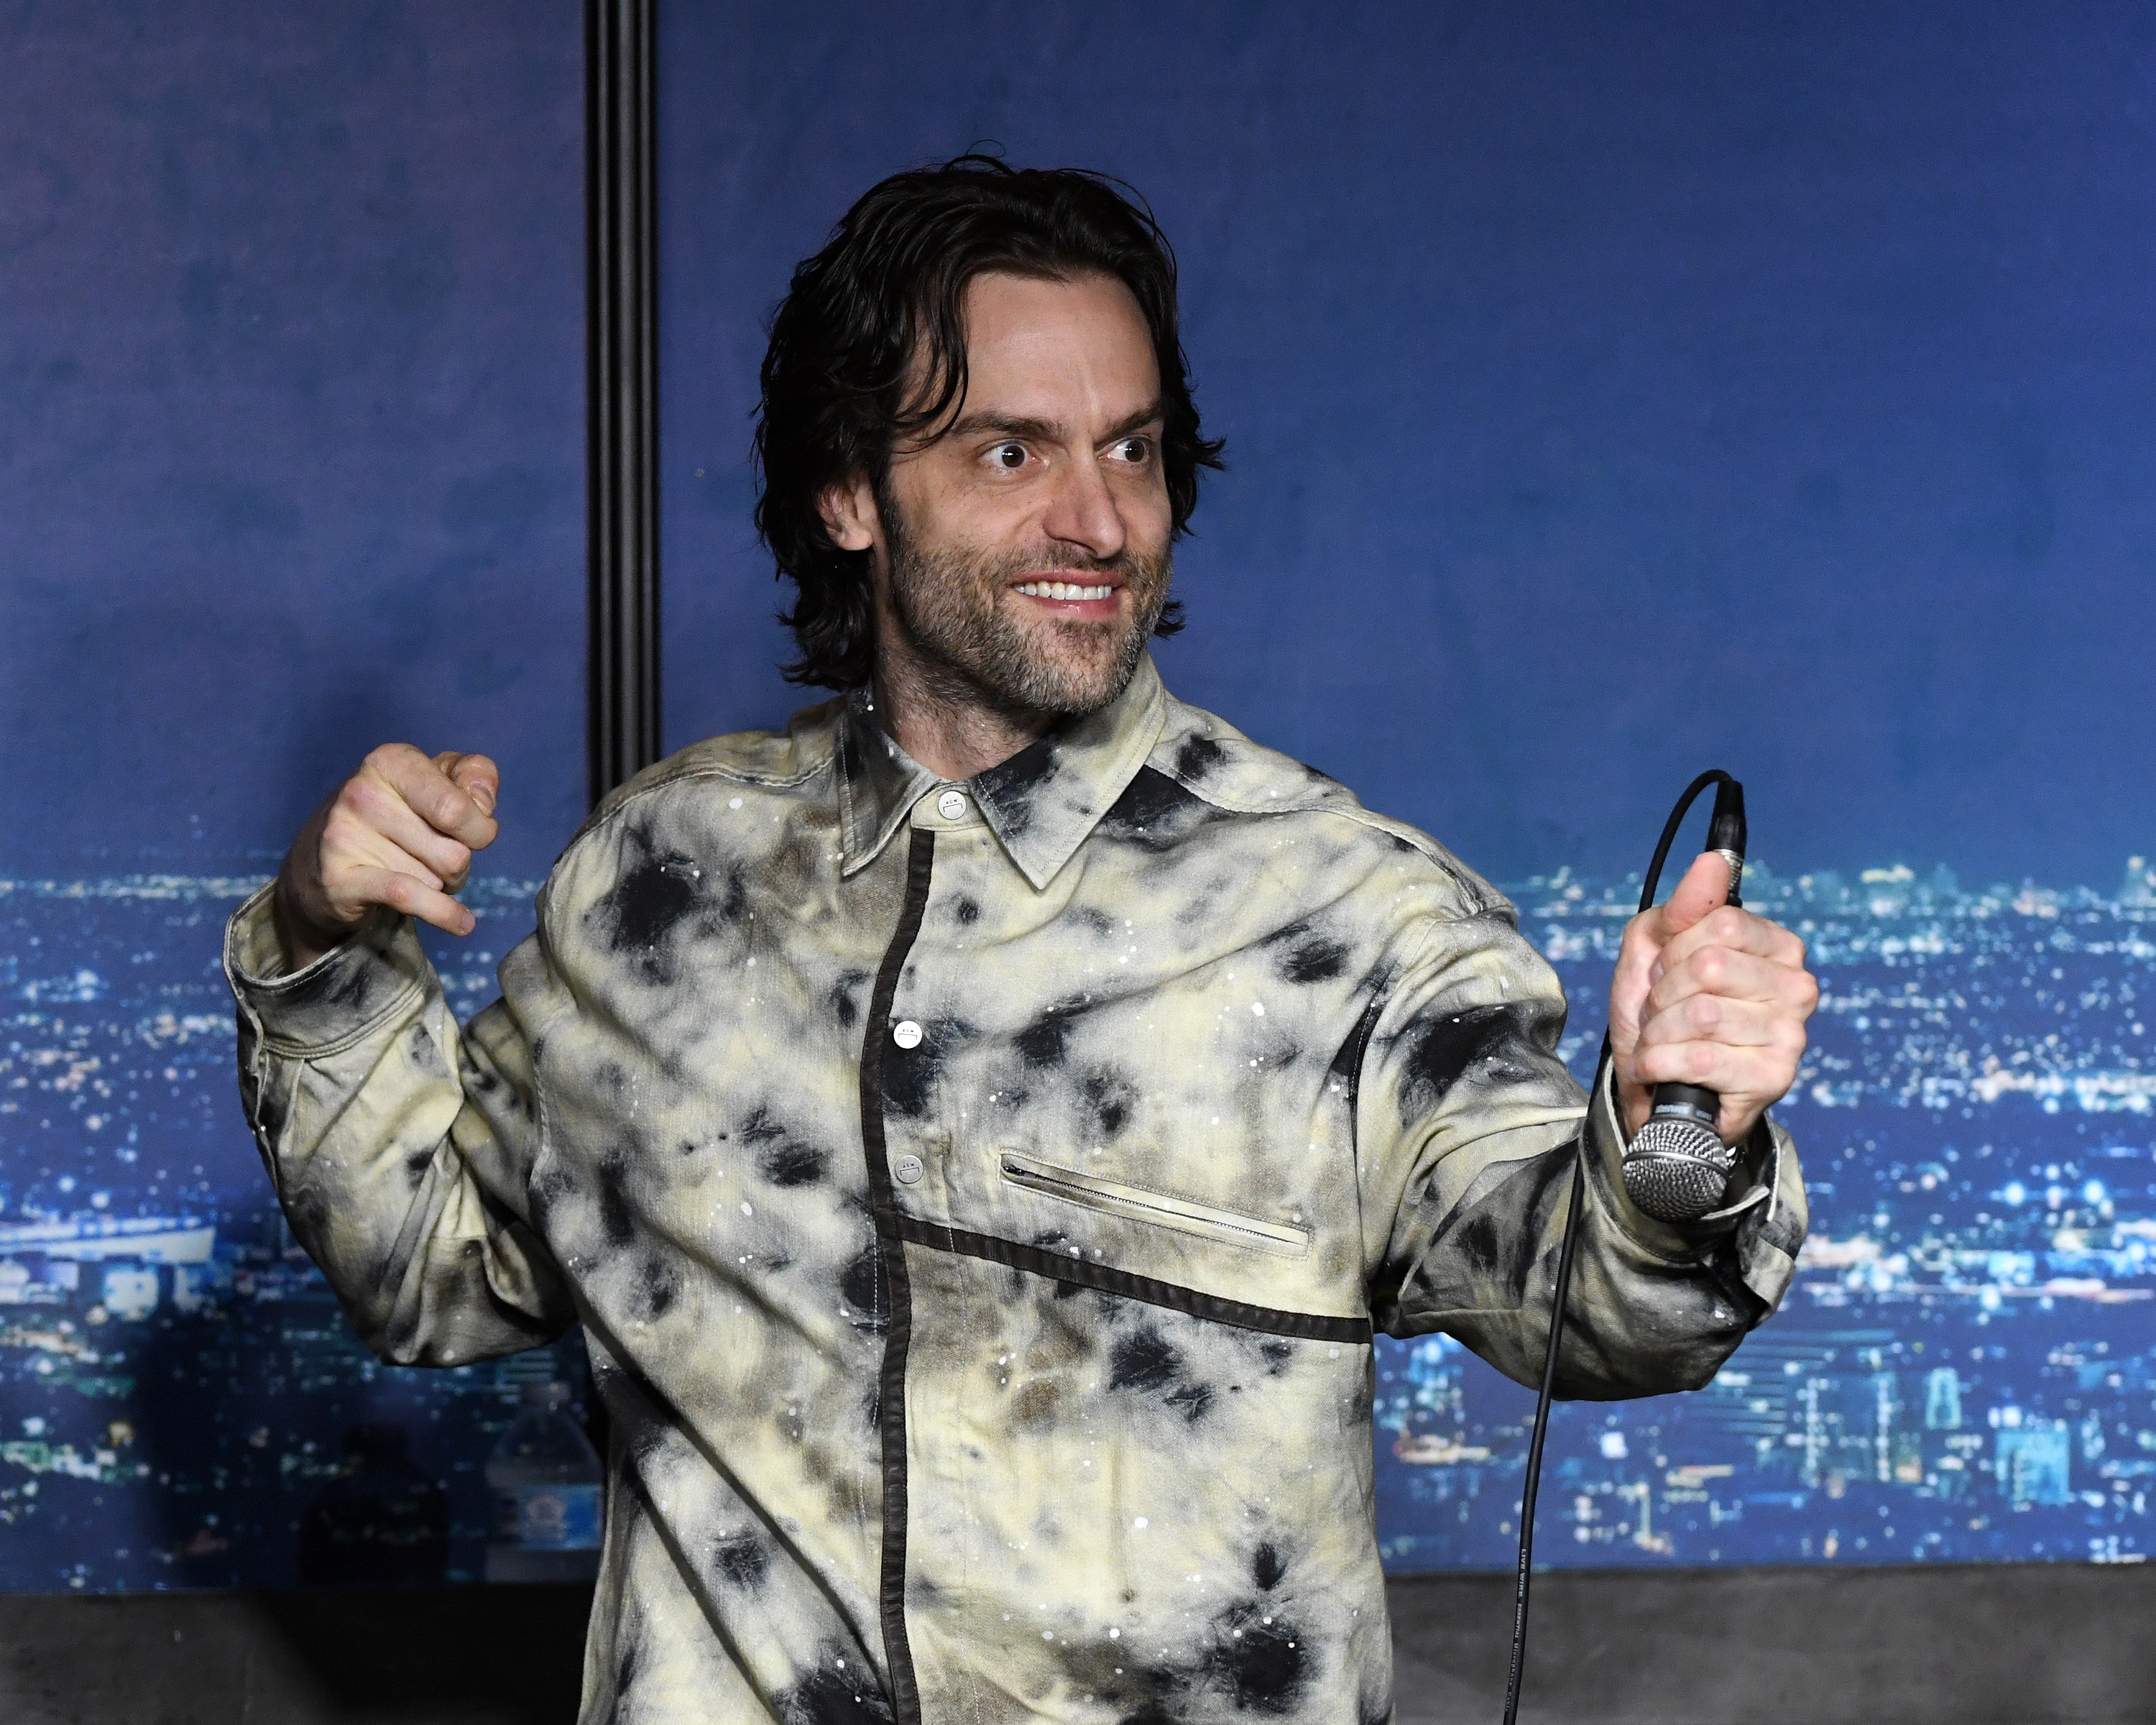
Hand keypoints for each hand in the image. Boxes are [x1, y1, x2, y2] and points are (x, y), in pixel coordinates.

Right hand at [272, 746, 499, 969]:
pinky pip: (410, 898)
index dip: (481, 829)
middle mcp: (363, 792)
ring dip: (441, 884)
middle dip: (462, 863)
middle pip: (455, 850)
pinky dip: (444, 914)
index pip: (459, 807)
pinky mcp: (339, 879)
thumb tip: (484, 801)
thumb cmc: (394, 818)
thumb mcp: (435, 781)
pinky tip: (462, 922)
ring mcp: (346, 835)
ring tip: (417, 872)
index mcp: (390, 762)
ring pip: (438, 878)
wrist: (317, 866)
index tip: (474, 834)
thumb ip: (474, 774)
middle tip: (442, 859)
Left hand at [1608, 850, 1817, 1142]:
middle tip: (1662, 1012)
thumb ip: (1683, 906)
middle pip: (1710, 966)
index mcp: (1777, 947)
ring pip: (1702, 1014)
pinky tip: (1662, 1068)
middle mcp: (1796, 987)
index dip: (1675, 950)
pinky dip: (1662, 1062)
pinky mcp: (1774, 1078)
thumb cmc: (1659, 1011)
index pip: (1724, 924)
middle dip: (1663, 993)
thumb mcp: (1654, 946)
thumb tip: (1713, 861)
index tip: (1665, 971)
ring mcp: (1791, 1034)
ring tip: (1662, 1041)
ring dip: (1658, 1032)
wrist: (1652, 1085)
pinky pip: (1702, 1058)